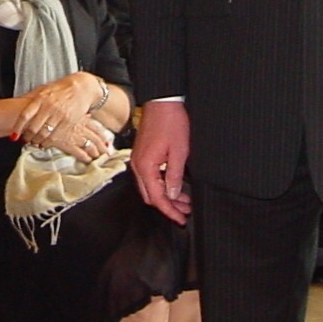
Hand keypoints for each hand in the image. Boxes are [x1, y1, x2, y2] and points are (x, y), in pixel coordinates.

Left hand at [10, 71, 101, 146]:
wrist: (82, 87)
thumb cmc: (61, 89)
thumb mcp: (44, 89)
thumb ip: (31, 98)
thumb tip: (17, 106)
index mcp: (40, 98)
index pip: (25, 115)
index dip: (17, 127)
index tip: (13, 135)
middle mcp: (49, 107)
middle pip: (33, 127)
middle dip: (27, 137)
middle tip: (24, 140)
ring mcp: (60, 115)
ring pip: (44, 134)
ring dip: (37, 141)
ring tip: (34, 142)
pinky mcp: (69, 122)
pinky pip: (56, 136)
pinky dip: (48, 142)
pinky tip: (44, 143)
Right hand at [49, 116, 113, 163]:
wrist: (39, 117)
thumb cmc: (50, 111)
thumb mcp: (65, 110)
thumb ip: (75, 114)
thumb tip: (86, 115)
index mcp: (79, 119)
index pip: (94, 127)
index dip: (101, 134)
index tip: (105, 139)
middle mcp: (79, 128)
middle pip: (95, 138)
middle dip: (102, 146)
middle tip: (107, 152)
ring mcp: (74, 136)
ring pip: (90, 146)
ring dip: (96, 152)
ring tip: (100, 157)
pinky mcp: (67, 144)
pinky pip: (80, 153)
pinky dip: (85, 157)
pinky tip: (88, 160)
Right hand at [130, 100, 192, 223]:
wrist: (162, 102)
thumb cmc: (170, 122)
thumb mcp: (179, 152)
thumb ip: (174, 176)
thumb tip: (172, 194)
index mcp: (145, 167)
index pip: (156, 198)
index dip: (169, 211)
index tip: (181, 219)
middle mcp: (137, 165)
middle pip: (150, 196)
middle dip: (168, 206)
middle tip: (185, 211)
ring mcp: (138, 160)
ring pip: (149, 187)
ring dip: (165, 195)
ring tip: (183, 200)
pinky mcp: (141, 155)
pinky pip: (149, 177)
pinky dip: (161, 185)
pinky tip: (174, 185)